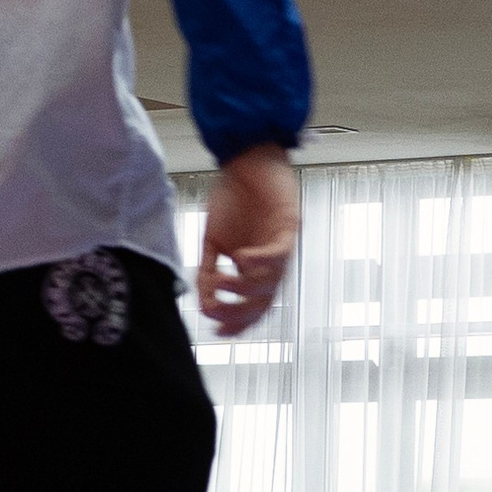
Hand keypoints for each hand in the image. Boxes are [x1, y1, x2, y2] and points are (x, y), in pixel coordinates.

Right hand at [198, 145, 298, 337]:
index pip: (251, 307)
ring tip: (220, 281)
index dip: (237, 324)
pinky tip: (241, 260)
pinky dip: (261, 261)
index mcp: (255, 269)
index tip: (216, 332)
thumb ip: (207, 270)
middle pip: (263, 303)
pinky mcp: (289, 227)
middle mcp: (271, 264)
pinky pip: (279, 253)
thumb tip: (202, 301)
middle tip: (214, 313)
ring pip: (271, 282)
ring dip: (243, 288)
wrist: (246, 159)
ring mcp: (281, 247)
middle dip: (239, 314)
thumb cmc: (233, 197)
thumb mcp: (212, 241)